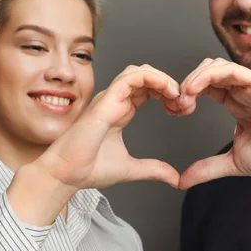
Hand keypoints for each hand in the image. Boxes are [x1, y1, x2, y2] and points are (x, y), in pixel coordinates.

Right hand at [35, 64, 181, 190]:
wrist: (66, 175)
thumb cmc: (89, 169)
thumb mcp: (132, 168)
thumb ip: (154, 169)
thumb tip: (175, 178)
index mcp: (120, 111)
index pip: (147, 89)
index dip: (167, 94)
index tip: (181, 110)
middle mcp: (115, 101)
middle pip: (146, 76)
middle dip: (168, 85)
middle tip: (183, 103)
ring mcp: (109, 98)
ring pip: (139, 71)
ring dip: (162, 78)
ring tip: (176, 94)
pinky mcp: (106, 101)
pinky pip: (130, 77)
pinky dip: (152, 78)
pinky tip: (166, 90)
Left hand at [176, 58, 250, 188]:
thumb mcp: (234, 162)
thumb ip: (207, 168)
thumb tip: (181, 181)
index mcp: (236, 104)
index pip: (204, 87)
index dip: (184, 94)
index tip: (172, 112)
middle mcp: (243, 92)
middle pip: (206, 72)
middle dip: (185, 85)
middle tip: (174, 106)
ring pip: (216, 66)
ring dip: (194, 78)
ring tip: (183, 98)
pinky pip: (232, 70)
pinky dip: (210, 75)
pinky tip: (195, 90)